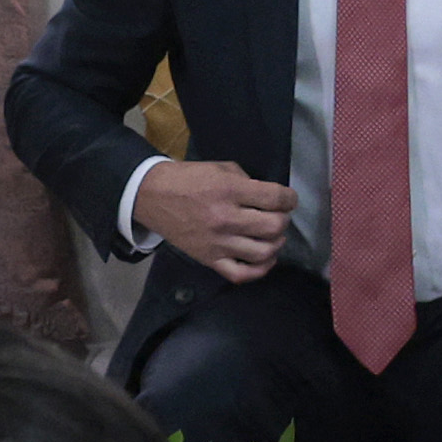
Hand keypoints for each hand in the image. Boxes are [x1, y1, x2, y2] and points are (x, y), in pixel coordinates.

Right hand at [133, 159, 296, 285]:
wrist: (151, 196)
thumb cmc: (187, 179)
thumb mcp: (220, 168)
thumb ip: (246, 181)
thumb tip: (268, 196)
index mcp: (229, 190)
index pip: (275, 198)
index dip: (289, 198)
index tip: (288, 199)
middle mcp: (226, 218)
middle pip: (274, 226)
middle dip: (283, 219)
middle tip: (278, 215)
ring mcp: (218, 242)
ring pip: (264, 252)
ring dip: (276, 242)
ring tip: (272, 235)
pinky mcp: (209, 259)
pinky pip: (242, 274)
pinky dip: (260, 269)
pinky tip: (265, 258)